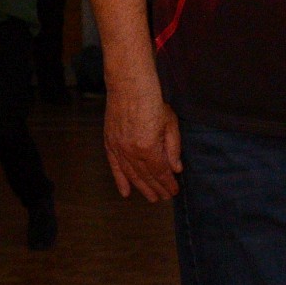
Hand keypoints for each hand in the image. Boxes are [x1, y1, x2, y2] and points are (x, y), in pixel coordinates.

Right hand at [104, 81, 182, 201]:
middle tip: (164, 198)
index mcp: (149, 148)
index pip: (160, 172)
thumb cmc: (152, 101)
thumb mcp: (170, 123)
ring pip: (131, 174)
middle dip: (157, 188)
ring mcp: (119, 148)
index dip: (168, 183)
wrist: (128, 86)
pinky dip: (120, 180)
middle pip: (146, 176)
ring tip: (151, 198)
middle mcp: (132, 152)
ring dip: (142, 188)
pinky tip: (126, 192)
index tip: (173, 191)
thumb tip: (176, 169)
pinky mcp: (110, 143)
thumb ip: (173, 148)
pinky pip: (115, 166)